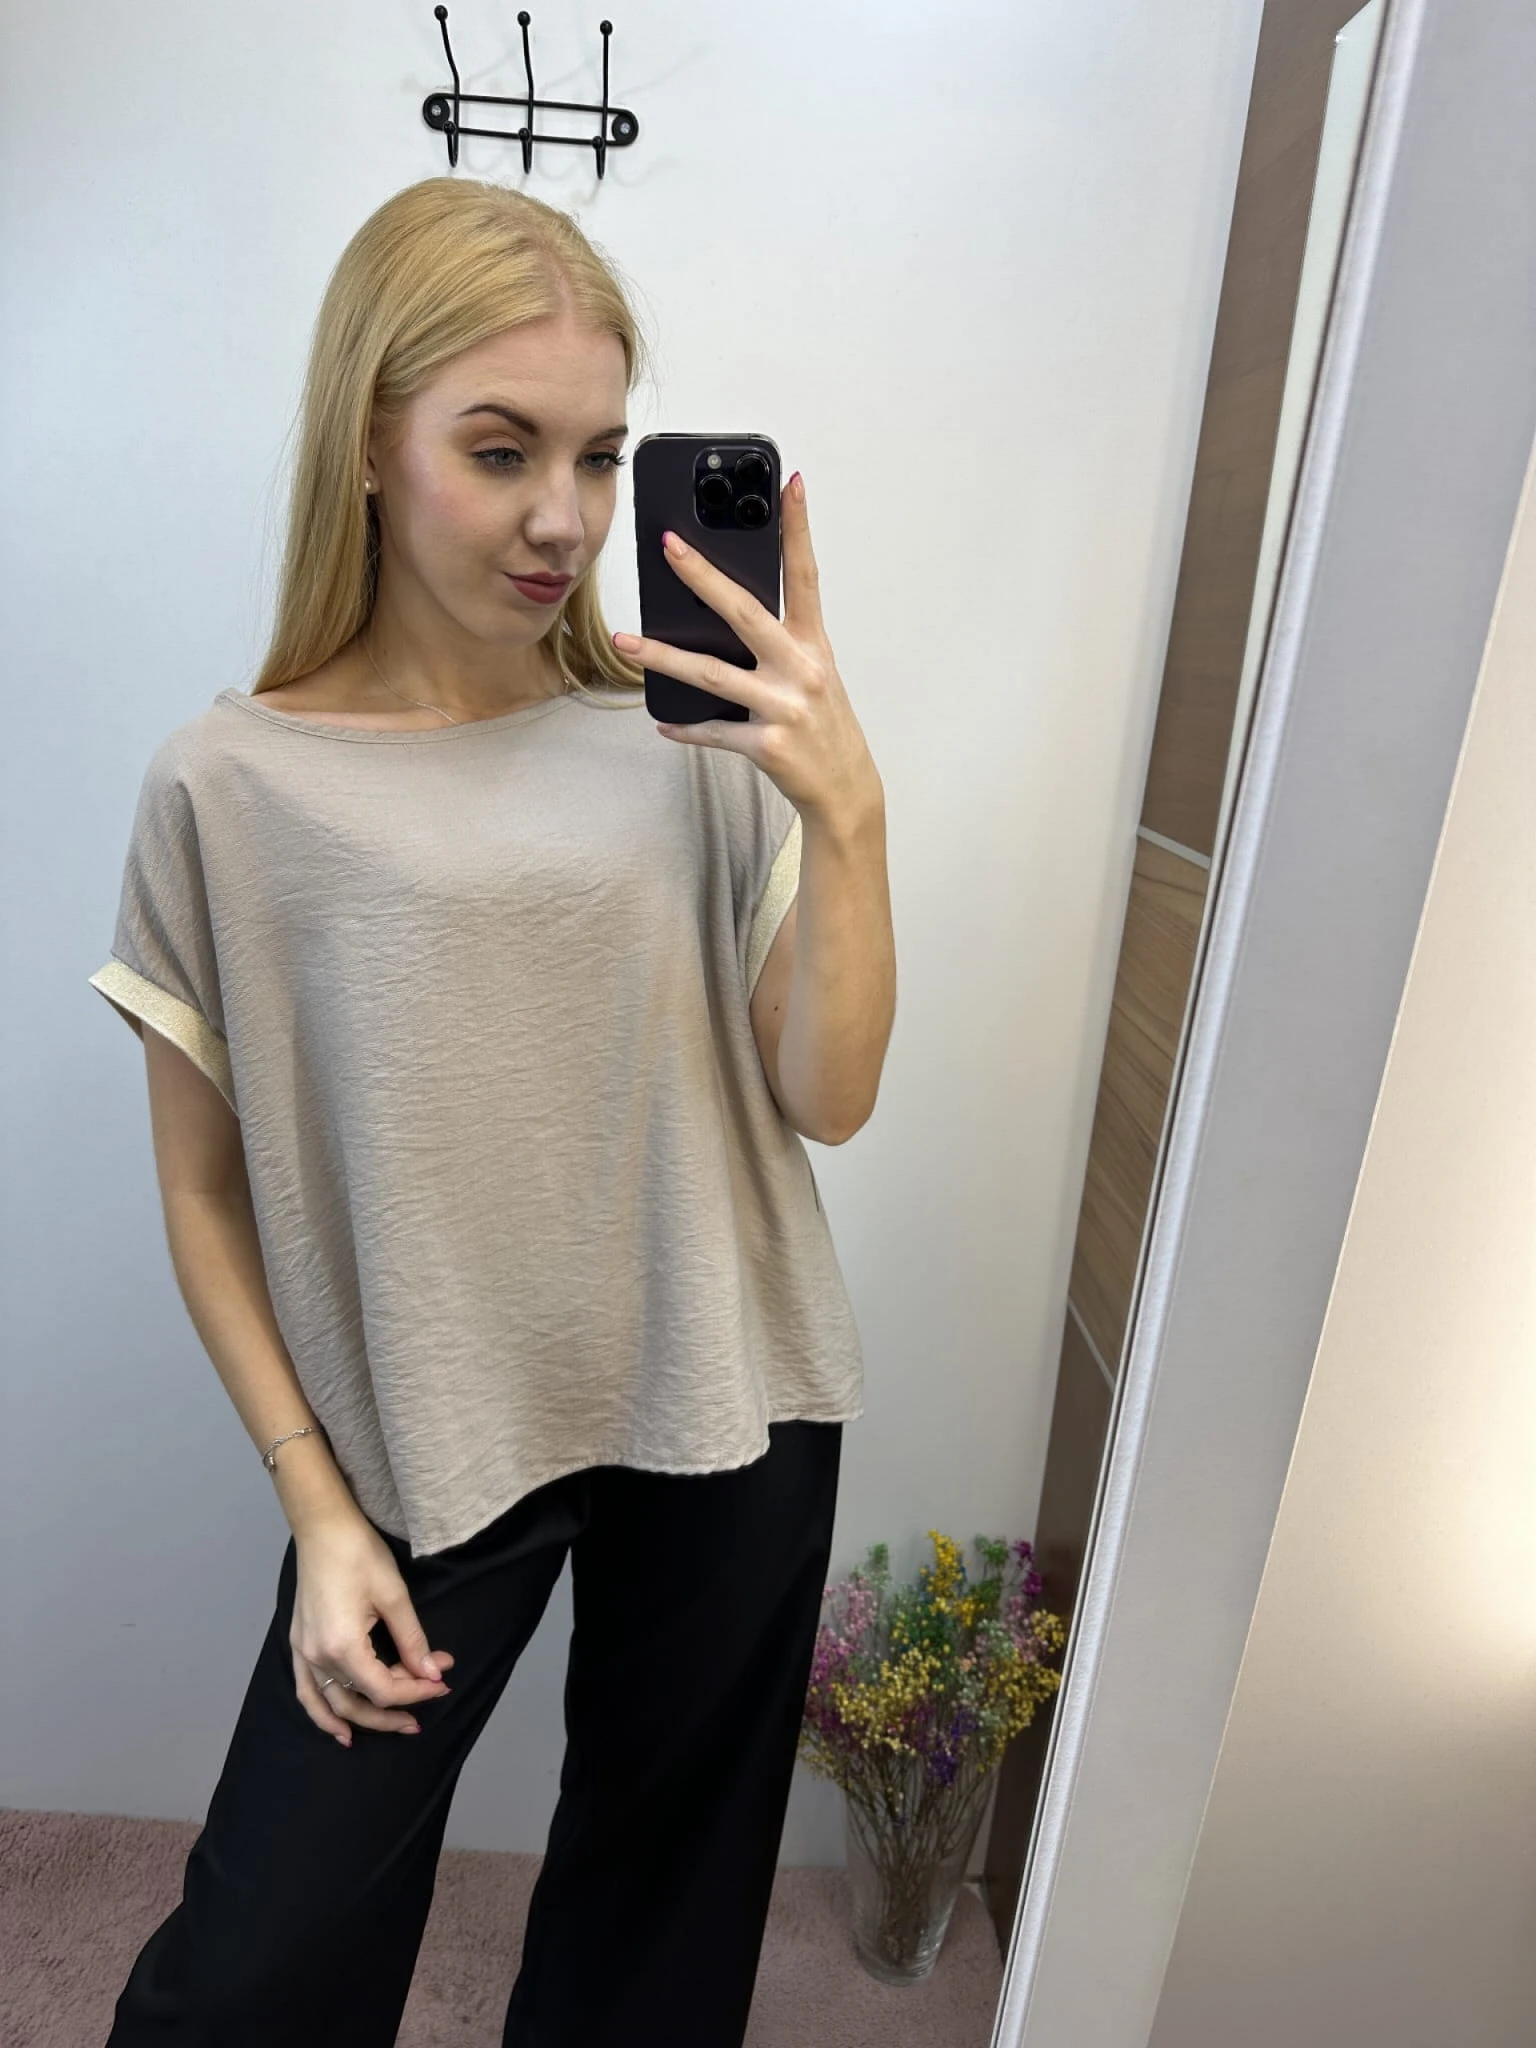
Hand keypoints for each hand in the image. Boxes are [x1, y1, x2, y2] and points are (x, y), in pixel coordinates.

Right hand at [290, 1515, 456, 1747]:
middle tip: (432, 1698)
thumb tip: (433, 1673)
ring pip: (333, 1704)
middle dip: (398, 1708)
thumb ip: (412, 1640)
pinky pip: (307, 1692)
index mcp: (342, 1646)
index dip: (416, 1691)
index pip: (384, 1688)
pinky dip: (322, 1714)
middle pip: (360, 1702)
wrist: (322, 1528)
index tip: (443, 1681)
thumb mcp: (394, 1595)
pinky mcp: (298, 1644)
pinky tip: (340, 1729)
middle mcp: (317, 1657)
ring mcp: (303, 1653)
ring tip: (398, 1725)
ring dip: (366, 1719)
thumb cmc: (360, 1553)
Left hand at [612, 471, 882, 827]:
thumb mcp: (811, 673)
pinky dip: (687, 727)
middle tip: (668, 545)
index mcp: (813, 644)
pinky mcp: (768, 744)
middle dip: (702, 576)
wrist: (845, 788)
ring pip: (712, 674)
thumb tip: (720, 610)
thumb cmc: (822, 724)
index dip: (798, 529)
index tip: (790, 484)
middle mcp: (802, 669)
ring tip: (625, 643)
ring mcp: (785, 707)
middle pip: (745, 612)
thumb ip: (776, 642)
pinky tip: (665, 722)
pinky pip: (715, 731)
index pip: (805, 575)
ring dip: (662, 657)